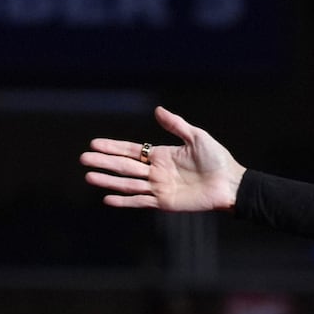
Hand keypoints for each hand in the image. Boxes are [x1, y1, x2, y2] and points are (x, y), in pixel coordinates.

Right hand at [81, 106, 244, 211]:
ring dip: (108, 180)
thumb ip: (175, 125)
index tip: (94, 144)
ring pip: (127, 183)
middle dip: (104, 162)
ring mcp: (158, 188)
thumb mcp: (196, 136)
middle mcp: (156, 172)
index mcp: (161, 155)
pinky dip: (124, 201)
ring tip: (89, 176)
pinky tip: (107, 198)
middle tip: (83, 159)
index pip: (131, 150)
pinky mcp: (164, 202)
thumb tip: (156, 110)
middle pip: (124, 166)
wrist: (229, 183)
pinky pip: (140, 201)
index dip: (113, 147)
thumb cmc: (217, 159)